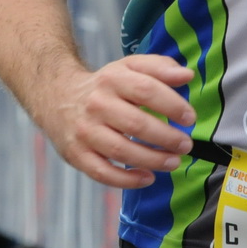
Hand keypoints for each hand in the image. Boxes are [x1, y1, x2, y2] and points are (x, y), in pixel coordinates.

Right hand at [32, 55, 196, 188]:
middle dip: (167, 138)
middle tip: (185, 145)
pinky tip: (148, 178)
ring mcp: (85, 131)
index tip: (190, 118)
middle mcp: (96, 105)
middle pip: (136, 124)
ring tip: (173, 162)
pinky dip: (127, 180)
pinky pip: (103, 173)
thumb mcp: (128, 67)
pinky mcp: (76, 154)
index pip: (146, 90)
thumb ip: (159, 67)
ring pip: (122, 151)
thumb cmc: (104, 85)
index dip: (172, 105)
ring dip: (153, 160)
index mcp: (111, 79)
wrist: (56, 96)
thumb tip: (187, 75)